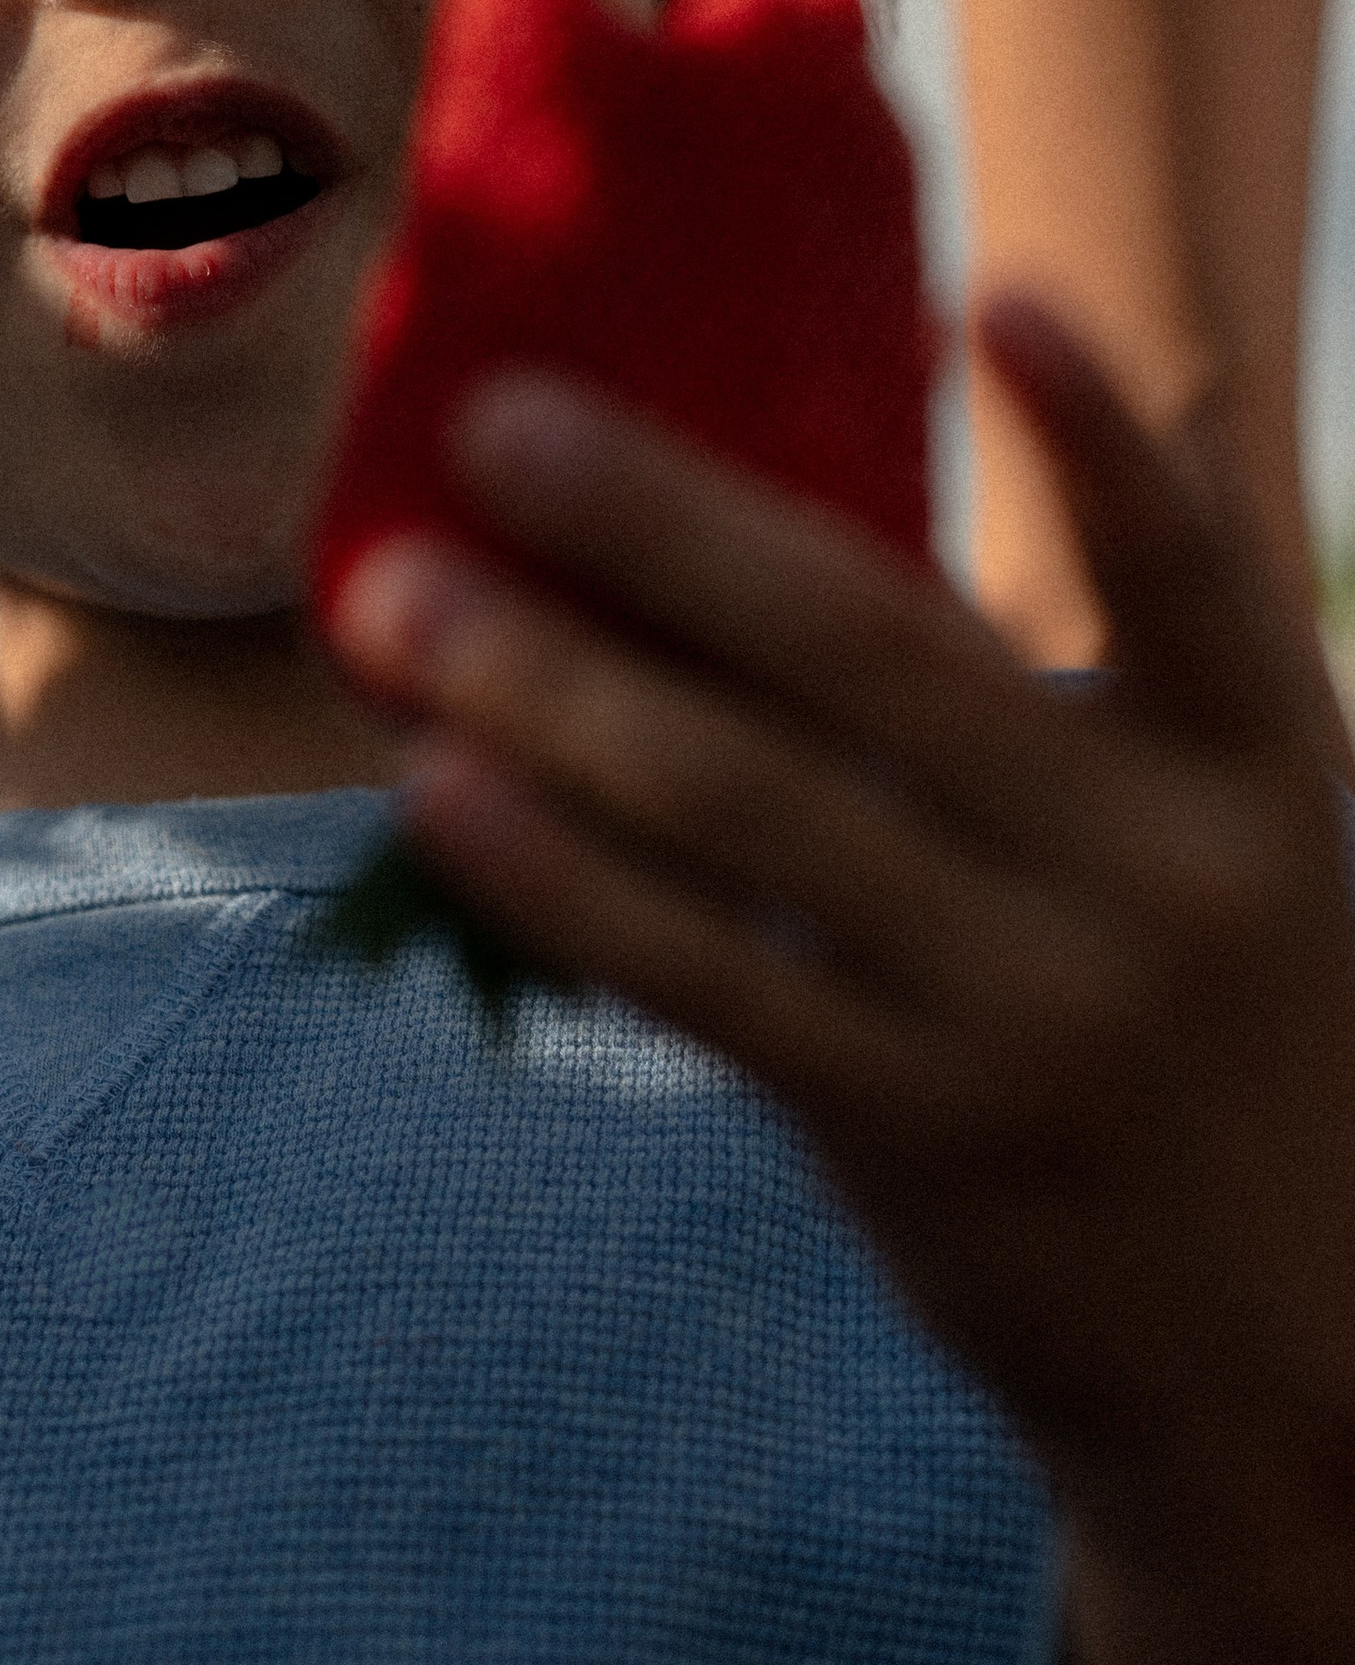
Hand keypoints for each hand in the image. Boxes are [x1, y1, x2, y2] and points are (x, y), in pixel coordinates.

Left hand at [328, 289, 1354, 1664]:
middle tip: (499, 418)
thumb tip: (1017, 442)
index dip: (1100, 438)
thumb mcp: (1246, 854)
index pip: (1191, 576)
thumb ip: (1134, 673)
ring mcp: (1034, 1012)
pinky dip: (563, 873)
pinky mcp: (917, 1132)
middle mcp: (1155, 878)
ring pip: (751, 807)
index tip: (996, 291)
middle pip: (877, 653)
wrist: (1293, 1374)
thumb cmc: (1224, 1042)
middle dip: (667, 526)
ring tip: (398, 594)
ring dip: (553, 685)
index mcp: (1254, 773)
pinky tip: (442, 788)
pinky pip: (706, 974)